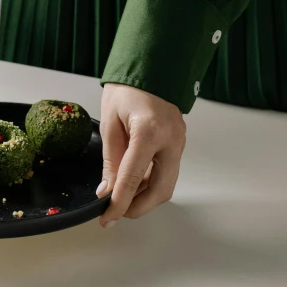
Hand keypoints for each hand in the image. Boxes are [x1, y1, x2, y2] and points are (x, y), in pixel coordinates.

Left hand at [97, 83, 185, 226]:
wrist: (150, 67)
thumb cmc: (127, 89)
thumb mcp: (110, 123)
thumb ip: (111, 160)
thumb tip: (107, 190)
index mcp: (149, 131)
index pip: (133, 178)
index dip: (119, 203)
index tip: (107, 218)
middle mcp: (171, 140)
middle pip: (160, 190)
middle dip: (137, 208)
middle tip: (115, 213)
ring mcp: (179, 142)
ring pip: (166, 185)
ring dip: (144, 197)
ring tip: (121, 198)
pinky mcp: (179, 144)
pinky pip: (166, 172)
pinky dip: (150, 184)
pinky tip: (133, 184)